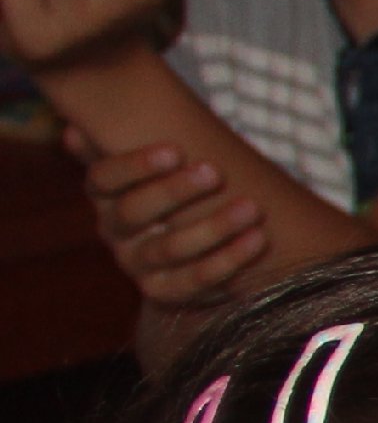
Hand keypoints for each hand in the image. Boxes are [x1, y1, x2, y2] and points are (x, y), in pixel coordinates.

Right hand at [62, 118, 270, 308]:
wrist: (191, 249)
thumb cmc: (178, 189)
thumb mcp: (155, 164)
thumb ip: (124, 142)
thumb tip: (75, 131)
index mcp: (107, 195)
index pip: (104, 179)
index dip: (136, 165)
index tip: (175, 150)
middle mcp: (116, 231)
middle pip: (135, 212)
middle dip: (176, 191)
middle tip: (215, 172)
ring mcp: (138, 264)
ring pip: (169, 248)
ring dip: (213, 227)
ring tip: (252, 207)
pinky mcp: (165, 291)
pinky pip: (195, 280)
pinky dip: (229, 260)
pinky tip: (257, 239)